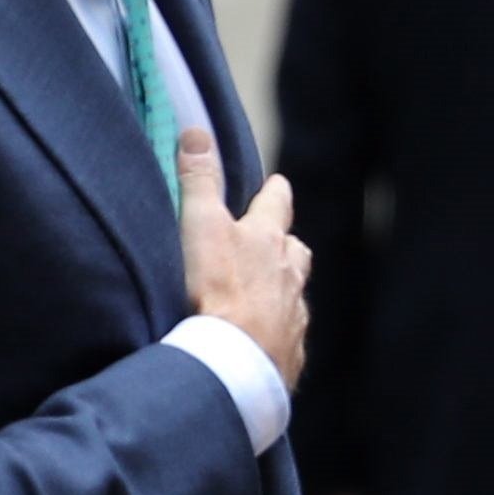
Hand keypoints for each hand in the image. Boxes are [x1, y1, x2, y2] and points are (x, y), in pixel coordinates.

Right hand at [178, 132, 311, 389]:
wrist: (234, 360)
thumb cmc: (216, 289)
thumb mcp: (200, 226)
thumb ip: (199, 181)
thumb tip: (197, 134)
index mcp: (270, 241)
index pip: (276, 205)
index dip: (274, 192)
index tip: (276, 184)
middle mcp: (290, 276)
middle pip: (295, 250)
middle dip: (286, 243)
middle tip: (275, 240)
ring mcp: (293, 316)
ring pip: (294, 292)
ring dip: (283, 287)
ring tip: (267, 291)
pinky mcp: (288, 354)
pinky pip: (287, 337)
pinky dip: (276, 332)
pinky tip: (264, 339)